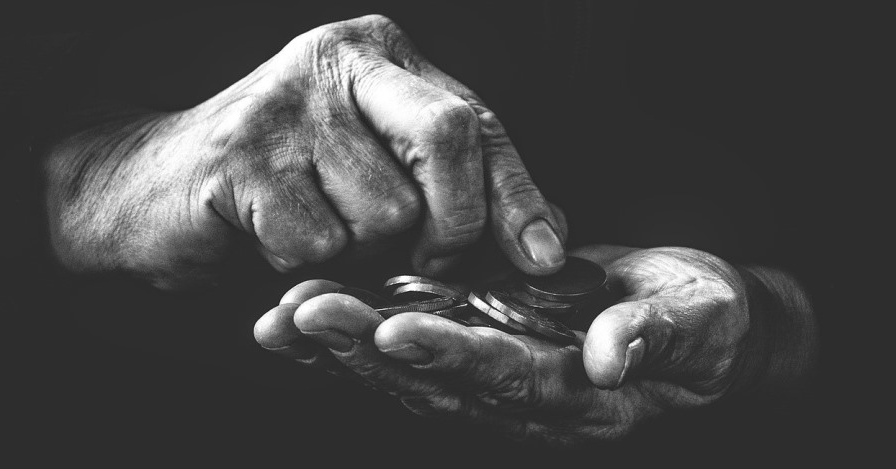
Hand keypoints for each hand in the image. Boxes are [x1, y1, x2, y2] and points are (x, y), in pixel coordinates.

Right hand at [42, 14, 564, 288]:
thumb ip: (461, 195)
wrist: (160, 188)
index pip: (476, 125)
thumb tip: (550, 246)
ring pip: (385, 214)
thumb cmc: (291, 187)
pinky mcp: (240, 155)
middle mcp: (337, 62)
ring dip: (359, 252)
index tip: (544, 262)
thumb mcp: (384, 176)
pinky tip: (271, 235)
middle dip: (452, 225)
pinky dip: (302, 264)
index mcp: (382, 58)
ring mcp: (286, 103)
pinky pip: (318, 245)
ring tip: (316, 228)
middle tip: (424, 261)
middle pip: (447, 139)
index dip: (516, 200)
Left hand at [254, 245, 816, 443]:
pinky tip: (305, 318)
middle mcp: (523, 397)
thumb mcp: (702, 322)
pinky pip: (410, 350)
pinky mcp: (480, 348)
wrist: (692, 324)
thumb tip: (608, 356)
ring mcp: (495, 377)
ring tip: (284, 317)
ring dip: (344, 345)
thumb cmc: (704, 321)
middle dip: (366, 349)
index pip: (506, 377)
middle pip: (434, 382)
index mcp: (577, 396)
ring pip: (408, 372)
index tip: (395, 331)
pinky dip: (356, 336)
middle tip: (304, 315)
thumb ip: (658, 337)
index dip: (452, 356)